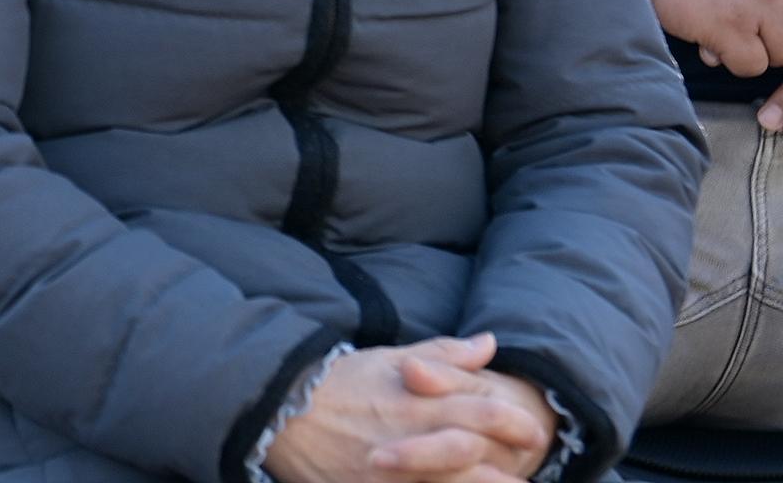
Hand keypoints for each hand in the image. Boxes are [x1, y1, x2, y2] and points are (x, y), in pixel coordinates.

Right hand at [264, 337, 549, 482]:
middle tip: (524, 470)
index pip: (490, 412)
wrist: (280, 409)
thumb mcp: (390, 359)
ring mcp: (400, 473)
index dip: (520, 424)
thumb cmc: (339, 382)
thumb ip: (444, 354)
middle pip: (485, 459)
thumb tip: (488, 344)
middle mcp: (418, 438)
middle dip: (513, 468)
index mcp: (424, 401)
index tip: (533, 432)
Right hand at [646, 0, 782, 104]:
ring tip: (728, 17)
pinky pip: (749, 66)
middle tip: (748, 20)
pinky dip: (728, 55)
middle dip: (774, 39)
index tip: (779, 56)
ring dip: (753, 47)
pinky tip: (710, 26)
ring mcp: (759, 0)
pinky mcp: (727, 23)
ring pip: (779, 57)